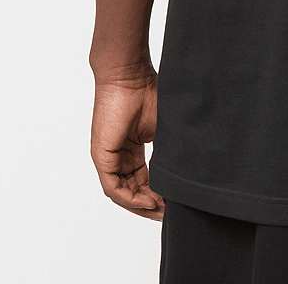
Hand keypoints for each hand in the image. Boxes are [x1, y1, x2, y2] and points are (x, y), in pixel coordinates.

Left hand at [91, 70, 164, 219]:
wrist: (129, 75)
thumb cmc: (147, 92)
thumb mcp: (164, 128)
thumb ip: (169, 151)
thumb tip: (185, 172)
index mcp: (133, 147)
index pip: (144, 179)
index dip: (159, 192)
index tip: (175, 201)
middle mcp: (119, 156)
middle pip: (133, 190)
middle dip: (151, 204)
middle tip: (170, 213)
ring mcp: (109, 157)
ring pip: (123, 193)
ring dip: (141, 205)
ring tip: (161, 210)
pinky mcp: (102, 157)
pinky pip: (113, 188)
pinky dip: (130, 198)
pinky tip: (148, 201)